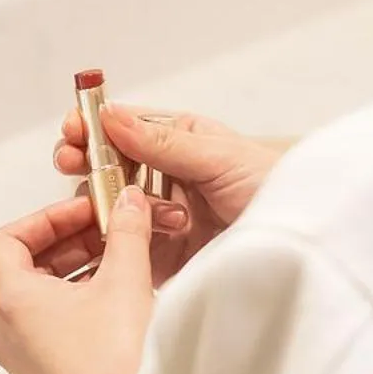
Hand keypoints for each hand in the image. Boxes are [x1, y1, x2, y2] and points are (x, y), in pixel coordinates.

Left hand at [0, 185, 155, 373]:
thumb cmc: (118, 363)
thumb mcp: (126, 280)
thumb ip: (126, 232)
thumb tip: (127, 203)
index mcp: (13, 302)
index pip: (8, 240)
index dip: (46, 218)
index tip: (85, 212)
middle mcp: (7, 336)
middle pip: (26, 273)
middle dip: (70, 248)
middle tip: (112, 235)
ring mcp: (23, 368)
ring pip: (42, 310)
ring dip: (77, 283)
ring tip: (122, 272)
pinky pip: (53, 343)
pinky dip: (78, 319)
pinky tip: (119, 318)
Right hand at [55, 104, 283, 284]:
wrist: (302, 249)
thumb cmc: (276, 192)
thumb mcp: (220, 158)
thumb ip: (163, 142)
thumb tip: (110, 116)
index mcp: (181, 142)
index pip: (127, 128)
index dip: (96, 126)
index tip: (73, 128)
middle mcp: (166, 177)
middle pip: (110, 167)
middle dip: (87, 163)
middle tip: (70, 161)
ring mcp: (160, 218)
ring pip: (112, 207)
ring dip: (113, 205)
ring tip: (134, 212)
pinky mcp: (159, 257)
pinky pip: (124, 249)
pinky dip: (115, 245)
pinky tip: (118, 243)